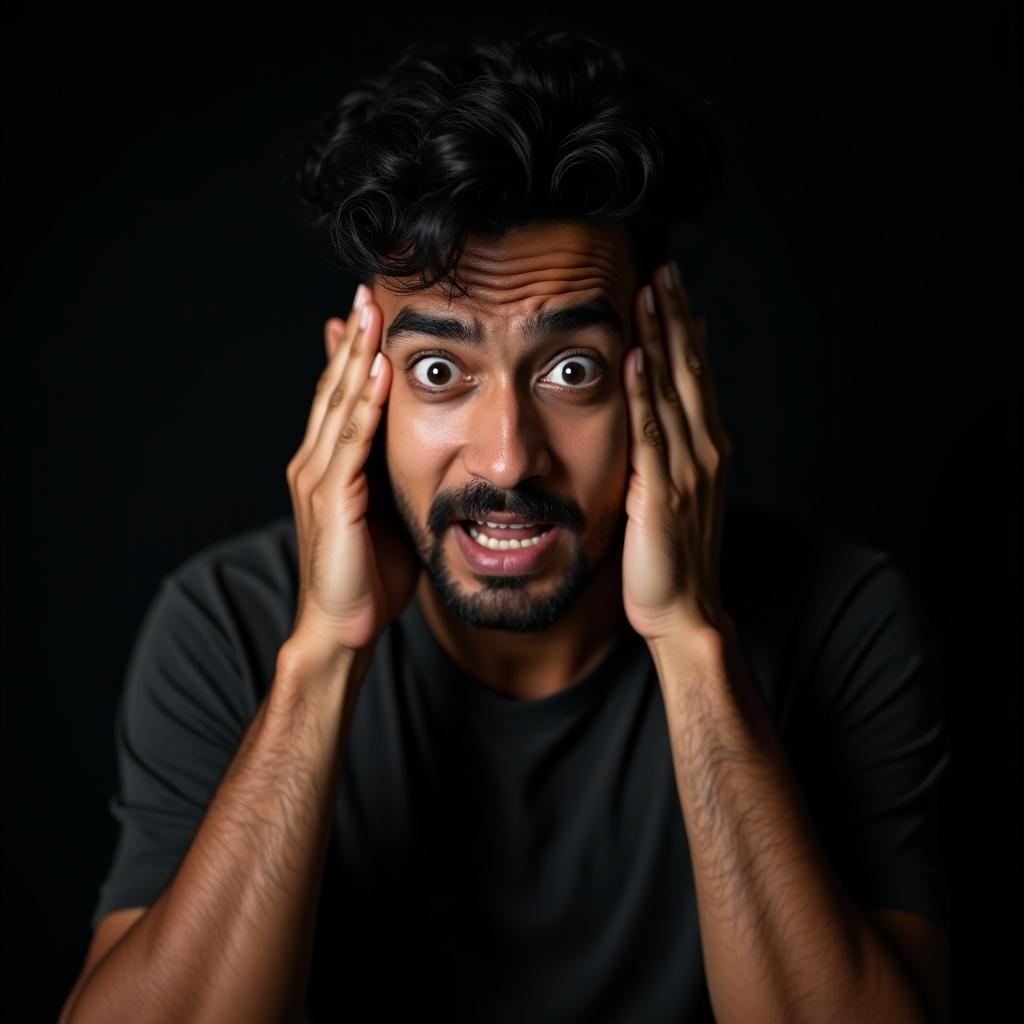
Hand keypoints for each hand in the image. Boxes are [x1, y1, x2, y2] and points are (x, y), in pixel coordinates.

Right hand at [285, 284, 419, 658]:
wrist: (343, 630)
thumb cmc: (369, 577)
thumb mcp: (385, 512)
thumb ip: (390, 474)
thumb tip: (422, 447)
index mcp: (328, 465)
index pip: (341, 397)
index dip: (353, 353)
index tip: (369, 312)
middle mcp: (314, 463)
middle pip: (335, 387)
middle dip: (352, 338)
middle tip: (367, 291)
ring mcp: (318, 479)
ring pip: (339, 404)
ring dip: (357, 355)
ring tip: (369, 310)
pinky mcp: (332, 500)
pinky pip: (350, 442)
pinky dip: (364, 403)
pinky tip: (378, 370)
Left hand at [621, 262, 733, 645]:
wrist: (685, 609)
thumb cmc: (673, 555)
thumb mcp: (675, 492)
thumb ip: (669, 448)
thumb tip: (653, 411)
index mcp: (708, 447)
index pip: (697, 373)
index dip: (685, 326)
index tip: (671, 285)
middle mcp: (706, 449)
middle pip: (692, 369)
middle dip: (676, 316)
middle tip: (663, 268)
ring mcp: (688, 469)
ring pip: (674, 390)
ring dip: (661, 338)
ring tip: (650, 292)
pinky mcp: (661, 492)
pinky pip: (650, 432)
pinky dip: (643, 392)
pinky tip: (634, 356)